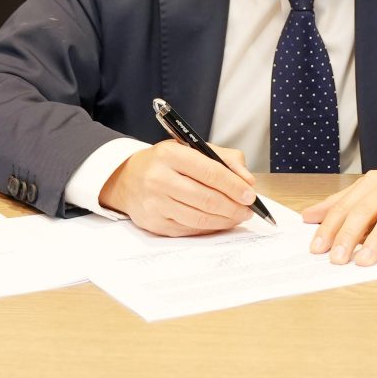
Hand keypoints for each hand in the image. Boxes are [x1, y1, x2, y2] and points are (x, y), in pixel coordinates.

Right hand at [99, 140, 258, 235]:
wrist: (126, 179)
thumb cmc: (164, 163)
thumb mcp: (191, 148)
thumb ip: (224, 159)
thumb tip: (247, 180)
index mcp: (170, 154)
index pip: (210, 172)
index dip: (234, 186)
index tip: (250, 194)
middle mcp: (159, 179)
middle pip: (206, 199)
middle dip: (233, 207)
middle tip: (248, 209)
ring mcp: (155, 204)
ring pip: (199, 218)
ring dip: (225, 220)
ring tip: (238, 216)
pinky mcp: (154, 223)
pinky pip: (189, 230)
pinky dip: (209, 228)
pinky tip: (219, 222)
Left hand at [303, 149, 376, 265]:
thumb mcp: (372, 187)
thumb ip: (341, 202)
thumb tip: (308, 216)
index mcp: (372, 184)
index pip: (345, 205)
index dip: (329, 227)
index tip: (316, 248)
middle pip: (364, 211)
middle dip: (347, 236)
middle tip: (336, 259)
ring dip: (376, 241)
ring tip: (363, 262)